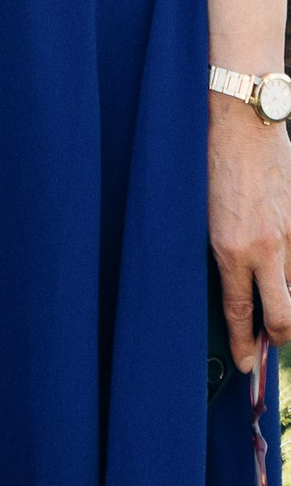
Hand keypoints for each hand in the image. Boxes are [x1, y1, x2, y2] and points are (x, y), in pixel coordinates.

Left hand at [210, 98, 290, 372]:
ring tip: (273, 302)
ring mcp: (289, 236)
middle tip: (266, 344)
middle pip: (282, 318)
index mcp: (230, 249)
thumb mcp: (203, 213)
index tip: (244, 366)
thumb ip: (219, 251)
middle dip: (276, 338)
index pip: (240, 313)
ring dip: (285, 300)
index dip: (243, 346)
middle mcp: (264, 249)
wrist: (243, 119)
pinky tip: (279, 264)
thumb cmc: (209, 161)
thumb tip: (229, 284)